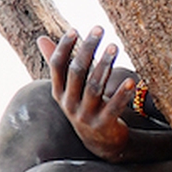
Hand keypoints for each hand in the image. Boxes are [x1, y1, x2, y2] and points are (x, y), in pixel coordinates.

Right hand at [40, 25, 138, 158]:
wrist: (101, 142)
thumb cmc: (85, 106)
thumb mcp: (70, 88)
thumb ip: (58, 64)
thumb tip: (40, 38)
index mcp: (59, 92)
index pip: (57, 66)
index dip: (65, 47)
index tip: (76, 29)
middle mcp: (69, 104)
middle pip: (76, 72)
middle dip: (87, 49)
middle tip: (100, 29)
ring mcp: (85, 115)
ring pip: (94, 86)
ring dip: (104, 65)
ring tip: (114, 46)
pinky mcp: (103, 125)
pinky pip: (113, 107)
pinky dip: (121, 94)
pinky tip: (131, 80)